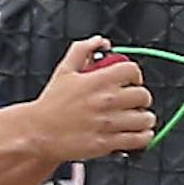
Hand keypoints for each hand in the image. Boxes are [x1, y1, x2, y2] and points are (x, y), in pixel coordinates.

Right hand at [29, 38, 156, 162]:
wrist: (38, 132)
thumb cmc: (51, 104)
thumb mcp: (64, 70)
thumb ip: (82, 50)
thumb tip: (100, 41)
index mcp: (97, 81)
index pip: (131, 70)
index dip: (136, 75)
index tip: (133, 81)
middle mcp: (105, 101)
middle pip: (142, 95)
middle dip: (142, 98)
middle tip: (136, 102)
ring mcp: (107, 123)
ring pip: (143, 119)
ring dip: (145, 118)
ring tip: (140, 119)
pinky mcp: (106, 143)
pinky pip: (137, 140)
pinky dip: (144, 137)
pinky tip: (140, 135)